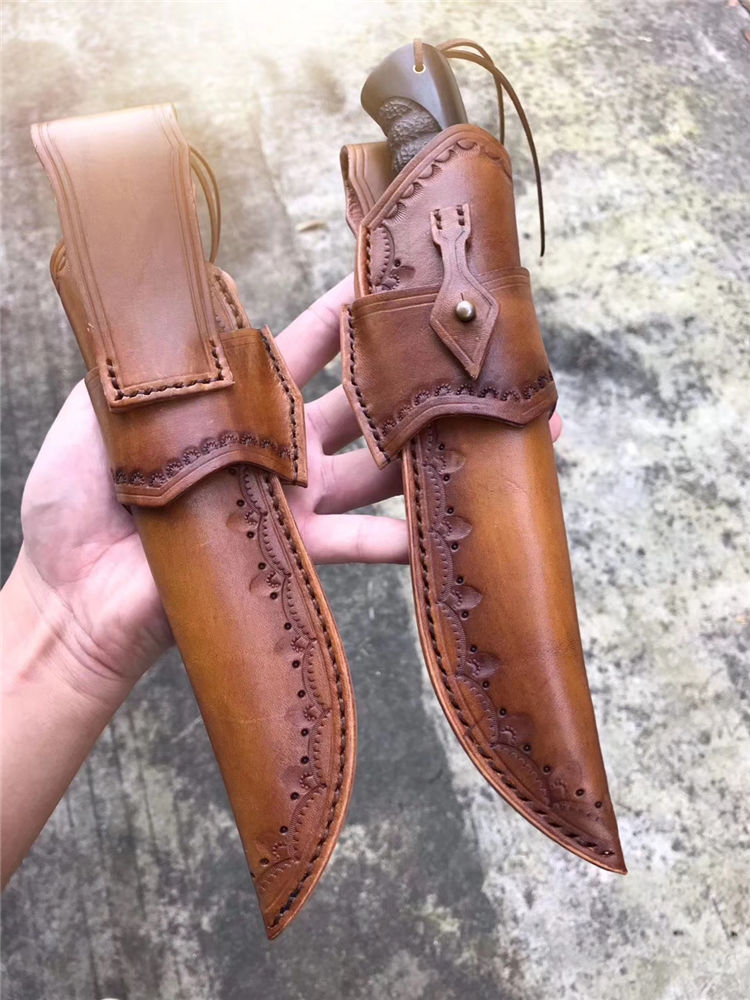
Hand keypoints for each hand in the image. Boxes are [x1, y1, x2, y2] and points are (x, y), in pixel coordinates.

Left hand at [15, 273, 562, 689]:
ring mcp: (294, 499)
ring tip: (484, 435)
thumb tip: (169, 283)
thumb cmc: (77, 497)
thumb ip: (150, 353)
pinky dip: (397, 539)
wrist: (73, 591)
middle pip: (363, 404)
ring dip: (428, 454)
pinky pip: (357, 542)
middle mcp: (280, 448)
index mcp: (242, 403)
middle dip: (418, 380)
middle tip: (472, 355)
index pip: (311, 344)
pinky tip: (439, 528)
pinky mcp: (294, 548)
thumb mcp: (104, 404)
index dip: (352, 311)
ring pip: (376, 469)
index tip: (396, 278)